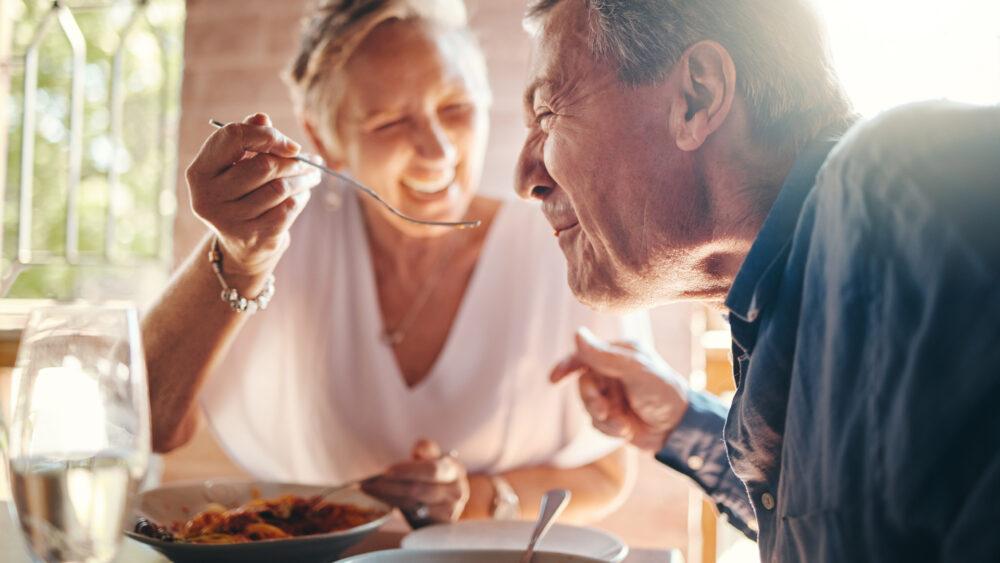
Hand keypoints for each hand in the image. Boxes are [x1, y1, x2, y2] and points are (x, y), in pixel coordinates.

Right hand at [185, 113, 321, 276]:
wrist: (241, 245)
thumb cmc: (241, 193)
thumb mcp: (237, 164)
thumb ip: (248, 138)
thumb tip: (262, 118)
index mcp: (199, 171)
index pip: (233, 137)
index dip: (268, 135)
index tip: (291, 145)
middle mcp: (208, 196)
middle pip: (263, 165)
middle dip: (292, 161)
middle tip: (308, 162)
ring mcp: (229, 220)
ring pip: (280, 188)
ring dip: (303, 179)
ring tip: (312, 175)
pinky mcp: (252, 237)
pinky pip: (288, 208)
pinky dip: (301, 197)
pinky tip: (303, 193)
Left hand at [361, 439, 469, 525]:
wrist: (448, 500)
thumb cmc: (435, 475)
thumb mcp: (432, 457)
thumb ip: (426, 449)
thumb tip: (419, 449)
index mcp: (453, 468)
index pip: (430, 470)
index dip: (407, 470)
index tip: (386, 471)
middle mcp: (456, 490)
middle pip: (418, 489)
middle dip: (390, 486)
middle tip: (369, 483)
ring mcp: (450, 509)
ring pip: (412, 503)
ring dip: (388, 496)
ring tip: (370, 490)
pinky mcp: (441, 524)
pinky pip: (413, 515)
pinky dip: (395, 506)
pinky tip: (383, 500)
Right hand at [551, 327, 689, 451]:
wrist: (678, 429)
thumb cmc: (663, 392)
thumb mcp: (636, 371)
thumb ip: (606, 356)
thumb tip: (577, 335)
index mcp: (619, 355)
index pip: (585, 355)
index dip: (567, 366)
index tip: (554, 379)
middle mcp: (613, 373)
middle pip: (583, 384)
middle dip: (591, 400)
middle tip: (604, 410)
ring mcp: (612, 395)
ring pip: (588, 406)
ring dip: (602, 417)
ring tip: (622, 424)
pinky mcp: (612, 416)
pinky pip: (595, 423)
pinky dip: (608, 429)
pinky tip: (626, 430)